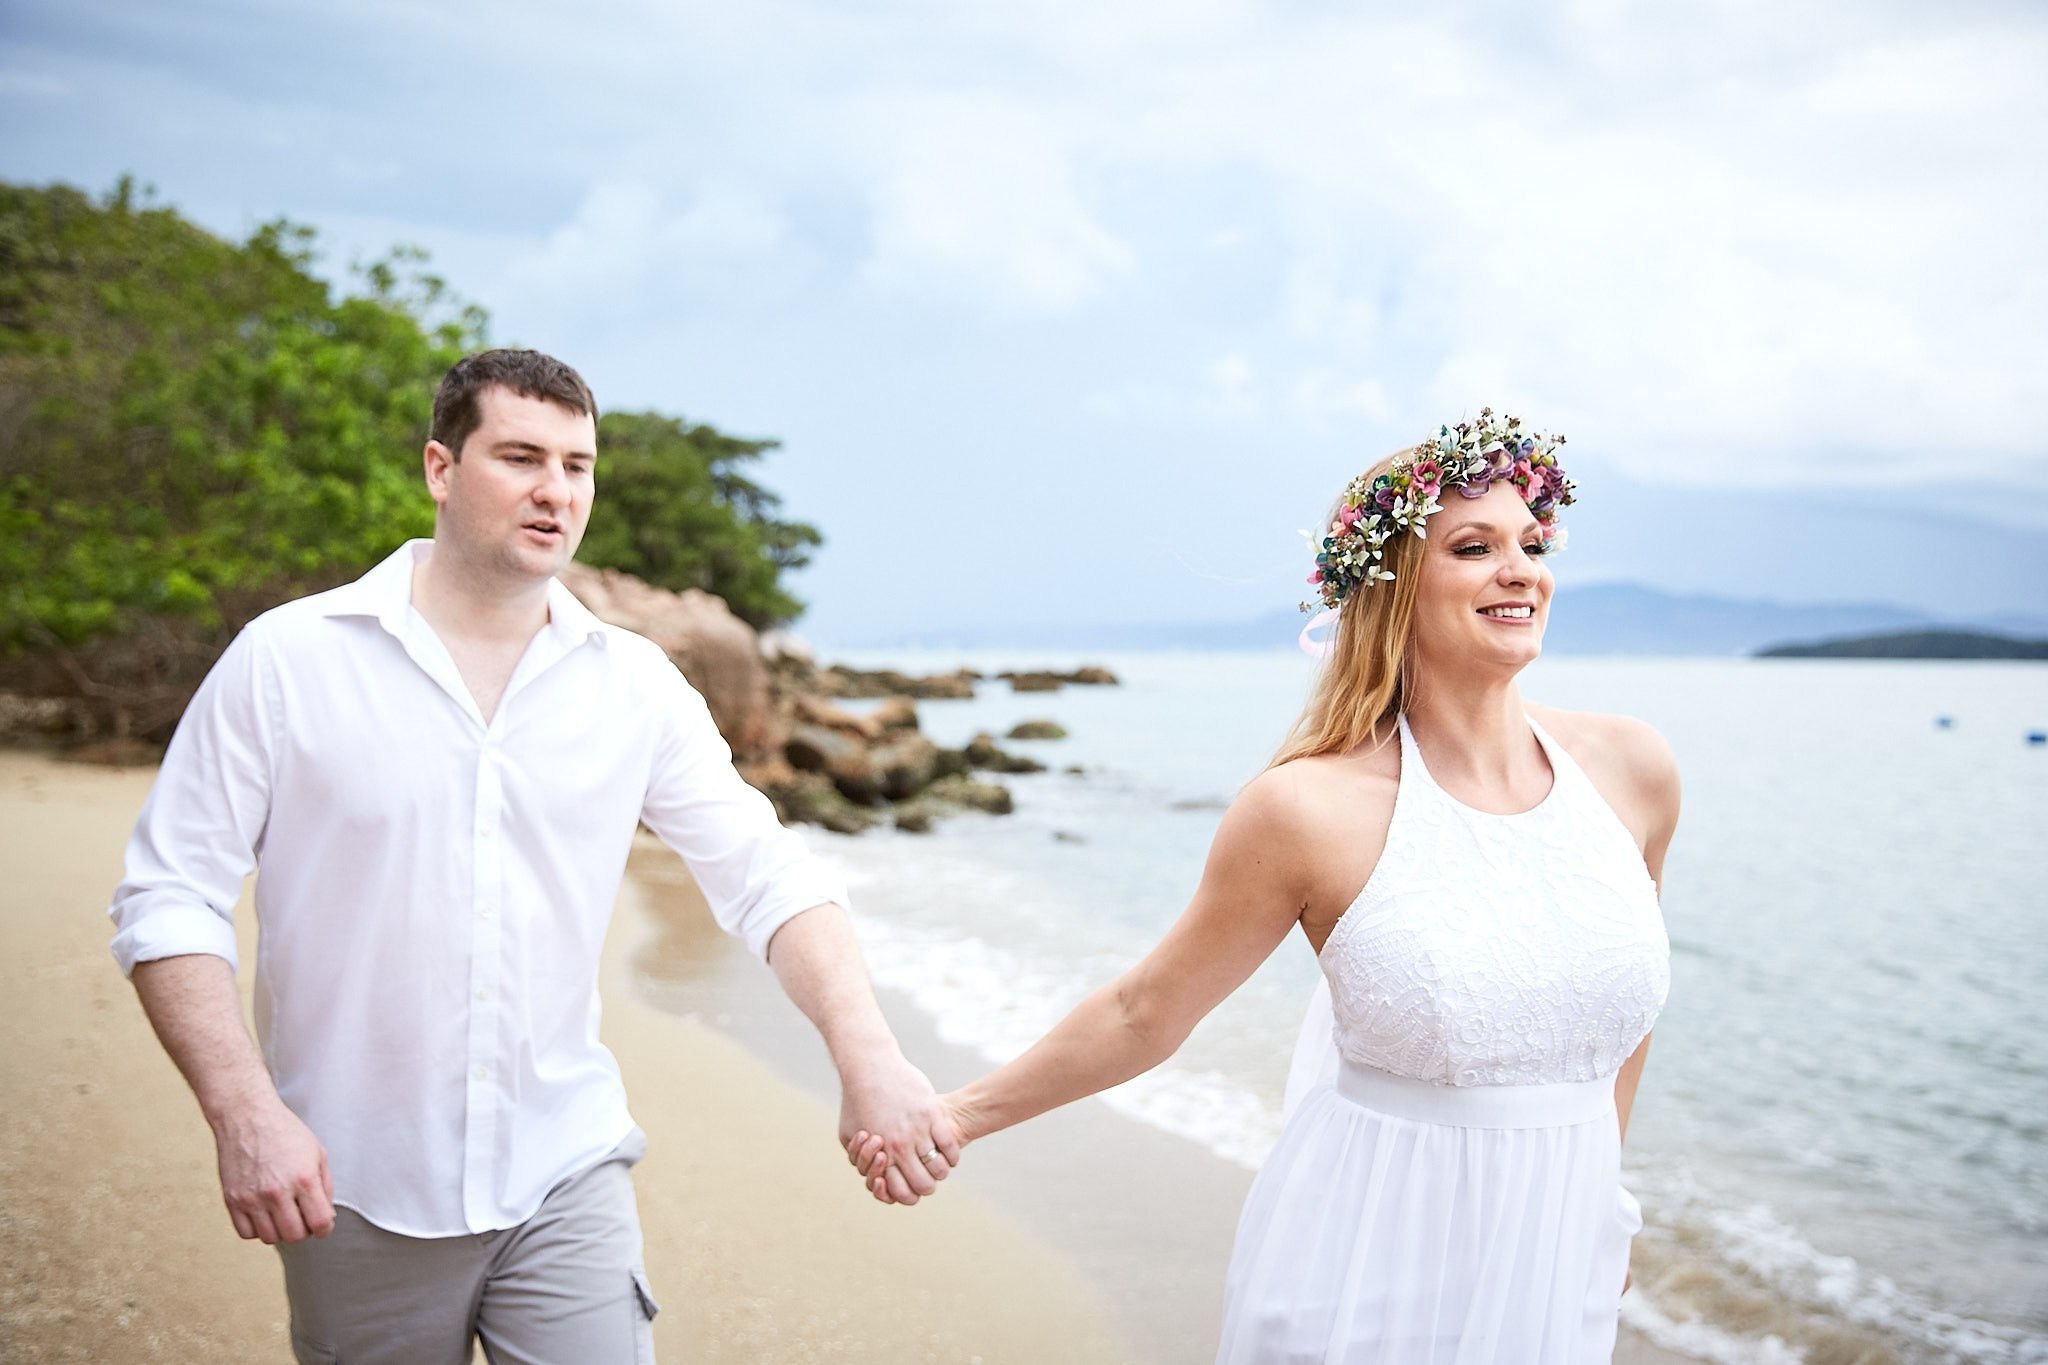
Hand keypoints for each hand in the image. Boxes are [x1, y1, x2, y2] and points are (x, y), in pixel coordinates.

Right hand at [211, 1094, 334, 1243]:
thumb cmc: (285, 1133)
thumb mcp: (317, 1154)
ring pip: (271, 1238)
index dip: (325, 1228)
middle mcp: (277, 1191)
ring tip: (283, 1213)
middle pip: (295, 1236)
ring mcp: (252, 1198)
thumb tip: (326, 1217)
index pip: (320, 1223)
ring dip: (280, 1230)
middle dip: (304, 1230)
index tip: (322, 1224)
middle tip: (302, 1216)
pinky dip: (258, 1229)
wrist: (247, 1117)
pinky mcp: (232, 1200)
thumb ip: (326, 1188)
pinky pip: (247, 1233)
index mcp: (303, 1178)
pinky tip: (264, 1213)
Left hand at [836, 1051, 959, 1205]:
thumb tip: (873, 1174)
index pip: (903, 1193)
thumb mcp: (848, 1135)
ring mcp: (918, 1129)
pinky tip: (949, 1151)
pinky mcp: (931, 1113)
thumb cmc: (856, 1102)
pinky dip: (953, 1154)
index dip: (910, 1195)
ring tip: (939, 1163)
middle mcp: (901, 1146)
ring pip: (940, 1168)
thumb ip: (859, 1158)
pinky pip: (950, 1144)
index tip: (911, 1185)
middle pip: (925, 1185)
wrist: (869, 1068)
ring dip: (941, 1171)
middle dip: (928, 1186)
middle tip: (928, 1177)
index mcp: (882, 1155)